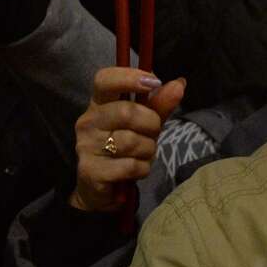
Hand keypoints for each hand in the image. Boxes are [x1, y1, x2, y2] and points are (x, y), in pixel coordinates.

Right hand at [71, 67, 184, 211]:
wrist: (102, 189)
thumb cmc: (124, 150)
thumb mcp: (144, 125)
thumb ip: (159, 105)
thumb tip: (180, 83)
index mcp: (98, 104)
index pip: (104, 79)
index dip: (129, 77)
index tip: (154, 82)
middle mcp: (88, 122)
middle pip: (126, 112)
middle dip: (151, 124)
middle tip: (151, 134)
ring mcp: (86, 146)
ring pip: (132, 141)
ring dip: (148, 150)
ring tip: (142, 154)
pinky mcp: (91, 171)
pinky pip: (130, 166)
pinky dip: (142, 169)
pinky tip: (135, 170)